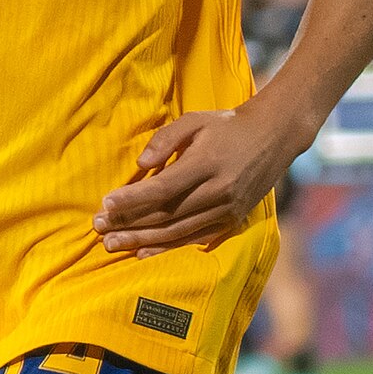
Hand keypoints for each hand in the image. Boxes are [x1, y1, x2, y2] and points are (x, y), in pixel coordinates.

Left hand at [94, 105, 293, 257]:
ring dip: (142, 240)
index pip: (163, 188)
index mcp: (207, 163)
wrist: (273, 137)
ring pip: (177, 231)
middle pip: (166, 214)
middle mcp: (218, 191)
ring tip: (112, 244)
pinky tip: (143, 252)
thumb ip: (165, 139)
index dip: (132, 199)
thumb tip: (140, 165)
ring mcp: (226, 210)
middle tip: (99, 229)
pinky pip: (194, 239)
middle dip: (129, 223)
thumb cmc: (226, 126)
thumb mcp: (195, 121)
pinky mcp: (231, 221)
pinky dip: (167, 248)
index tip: (105, 204)